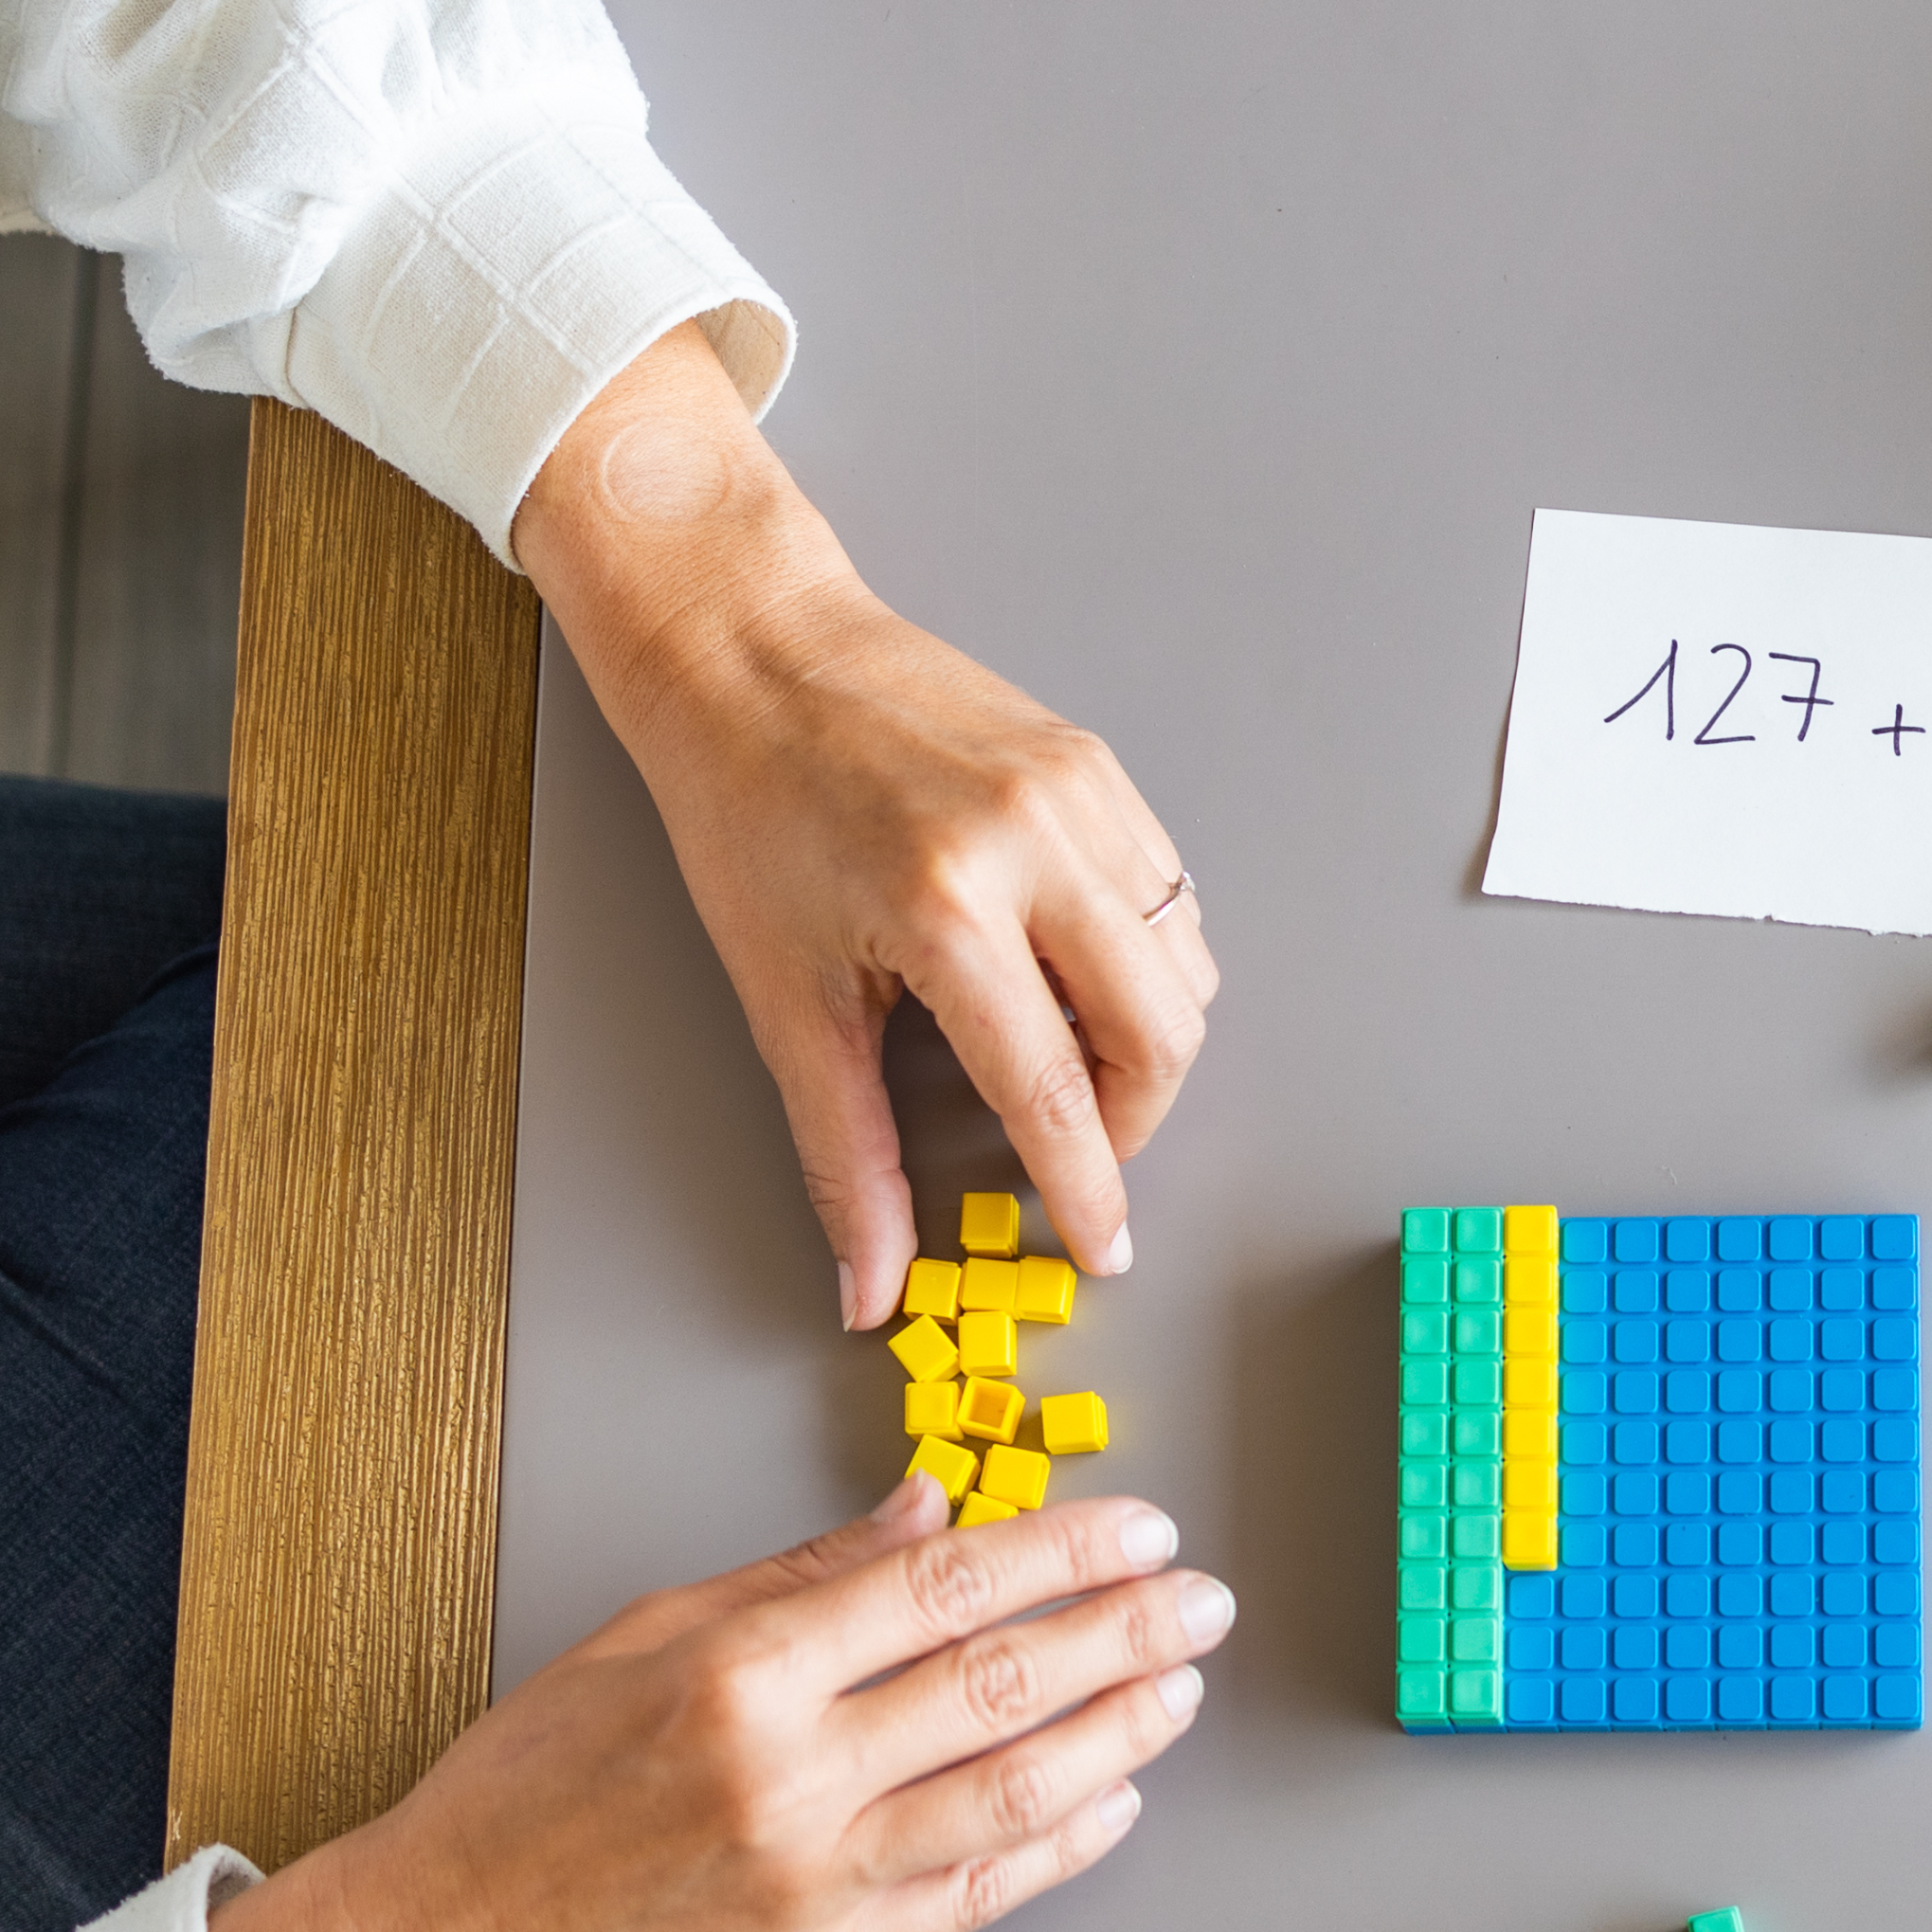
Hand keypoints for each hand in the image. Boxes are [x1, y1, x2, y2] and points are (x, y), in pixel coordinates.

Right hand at [208, 1479, 1228, 1931]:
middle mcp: (787, 1776)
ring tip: (1181, 1690)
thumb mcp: (643, 1635)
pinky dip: (1059, 1846)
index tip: (1137, 1530)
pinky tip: (1114, 1801)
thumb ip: (799, 1574)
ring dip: (1120, 1737)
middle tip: (1201, 1602)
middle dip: (1124, 1636)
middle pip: (1002, 1685)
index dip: (1062, 1553)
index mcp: (739, 1673)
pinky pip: (977, 1897)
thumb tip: (929, 1511)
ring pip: (1013, 1794)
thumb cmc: (527, 1784)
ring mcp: (814, 1880)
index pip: (945, 1589)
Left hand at [514, 331, 1215, 1315]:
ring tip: (1065, 1055)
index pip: (1054, 1091)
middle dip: (1134, 1120)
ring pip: (1186, 965)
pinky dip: (1147, 960)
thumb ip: (846, 1154)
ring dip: (1148, 1039)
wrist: (748, 649)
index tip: (1100, 1247)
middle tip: (1076, 1149)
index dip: (1087, 1190)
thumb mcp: (784, 999)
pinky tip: (1074, 972)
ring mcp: (1079, 795)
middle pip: (1162, 1033)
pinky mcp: (1096, 765)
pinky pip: (1170, 895)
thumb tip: (869, 1282)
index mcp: (943, 907)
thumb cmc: (745, 808)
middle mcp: (1032, 842)